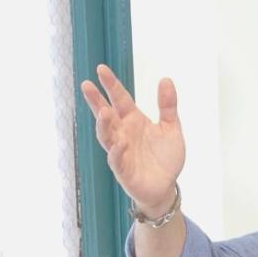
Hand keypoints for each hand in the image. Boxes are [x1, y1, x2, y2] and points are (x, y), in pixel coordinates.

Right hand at [80, 64, 185, 215]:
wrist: (166, 186)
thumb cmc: (165, 158)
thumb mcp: (171, 127)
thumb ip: (167, 105)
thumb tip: (166, 79)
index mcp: (133, 120)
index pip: (119, 99)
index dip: (111, 85)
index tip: (101, 69)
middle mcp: (123, 133)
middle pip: (106, 114)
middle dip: (96, 100)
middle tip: (86, 85)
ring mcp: (120, 151)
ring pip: (106, 136)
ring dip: (103, 124)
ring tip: (104, 112)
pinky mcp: (123, 169)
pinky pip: (116, 159)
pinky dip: (116, 151)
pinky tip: (119, 143)